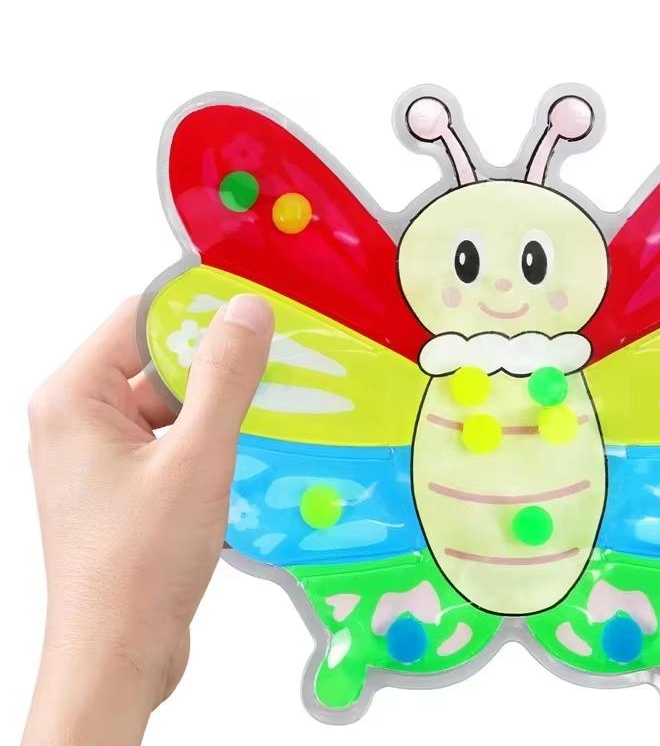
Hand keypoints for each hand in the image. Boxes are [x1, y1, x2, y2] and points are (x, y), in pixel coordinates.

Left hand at [22, 294, 272, 745]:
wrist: (118, 657)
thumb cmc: (141, 563)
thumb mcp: (196, 457)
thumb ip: (225, 377)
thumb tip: (247, 309)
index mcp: (73, 398)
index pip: (140, 319)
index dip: (199, 309)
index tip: (258, 308)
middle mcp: (76, 419)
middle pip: (158, 359)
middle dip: (218, 363)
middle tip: (279, 360)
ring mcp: (98, 454)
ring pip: (171, 401)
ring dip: (220, 405)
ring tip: (275, 407)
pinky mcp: (122, 484)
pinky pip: (171, 437)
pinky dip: (210, 438)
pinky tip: (252, 448)